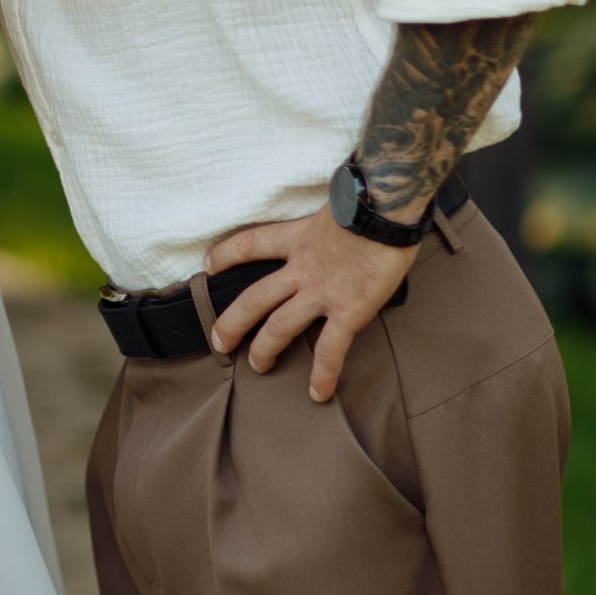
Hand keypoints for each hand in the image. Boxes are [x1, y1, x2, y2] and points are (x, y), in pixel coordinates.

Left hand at [205, 210, 421, 402]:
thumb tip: (342, 217)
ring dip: (265, 350)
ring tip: (258, 367)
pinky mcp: (348, 311)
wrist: (387, 207)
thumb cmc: (372, 201)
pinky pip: (330, 349)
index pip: (250, 244)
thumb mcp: (336, 205)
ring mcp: (322, 292)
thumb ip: (329, 220)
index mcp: (299, 237)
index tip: (209, 265)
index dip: (226, 255)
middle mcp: (302, 268)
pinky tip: (317, 394)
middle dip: (232, 322)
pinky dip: (323, 374)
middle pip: (254, 298)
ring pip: (279, 326)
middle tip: (218, 341)